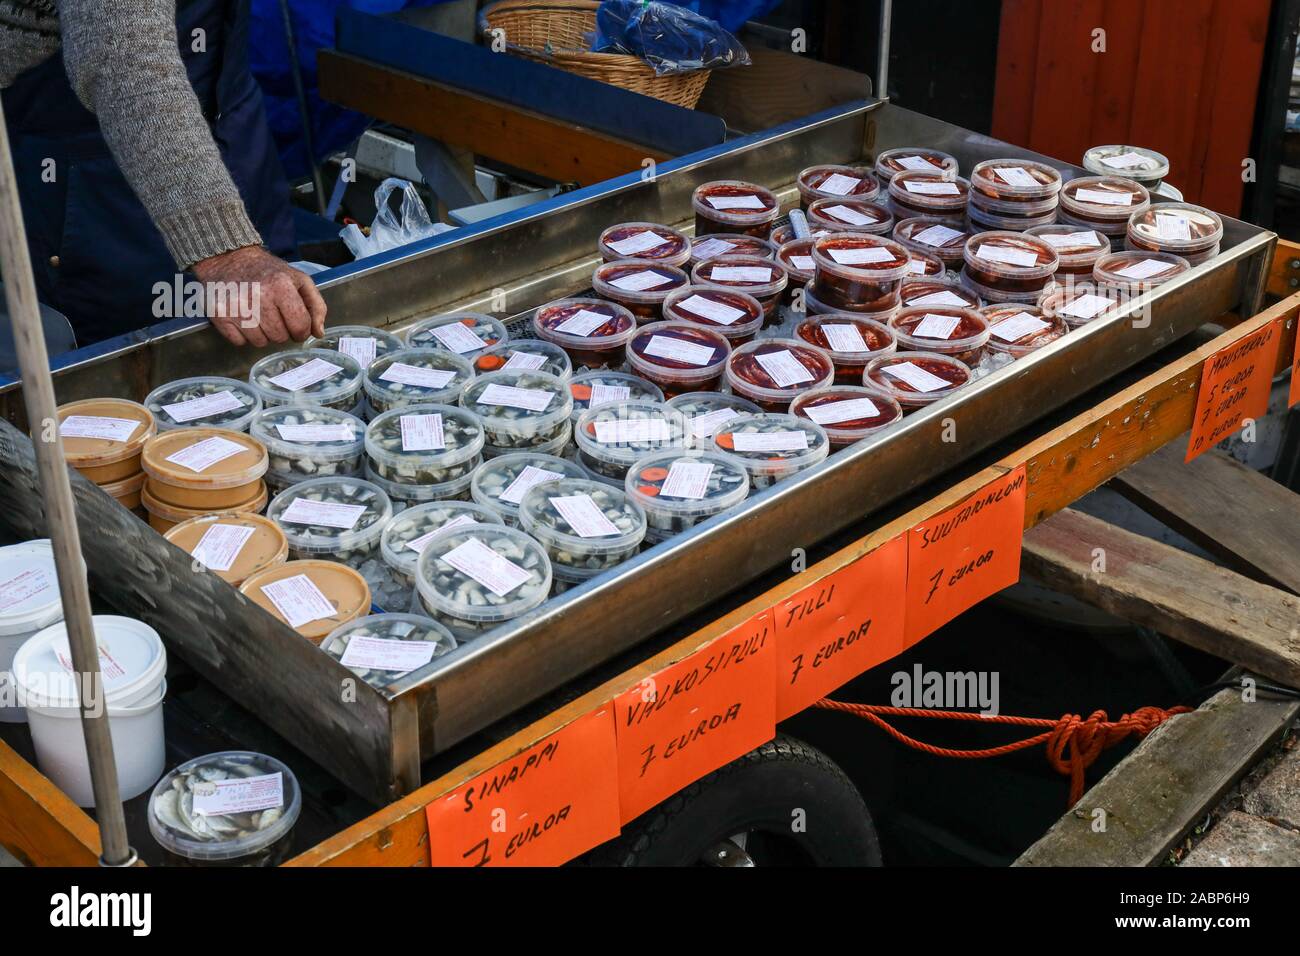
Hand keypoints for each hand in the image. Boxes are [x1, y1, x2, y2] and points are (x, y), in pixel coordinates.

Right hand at [192, 245, 326, 346]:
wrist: (228, 258)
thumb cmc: (267, 271)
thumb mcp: (298, 279)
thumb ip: (315, 305)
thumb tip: (318, 332)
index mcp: (281, 285)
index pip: (300, 326)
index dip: (301, 331)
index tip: (296, 325)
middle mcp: (258, 296)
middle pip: (280, 337)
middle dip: (281, 331)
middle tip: (274, 315)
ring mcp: (237, 307)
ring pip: (260, 342)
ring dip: (262, 333)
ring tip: (258, 314)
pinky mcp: (220, 314)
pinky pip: (239, 342)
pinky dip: (243, 334)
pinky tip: (243, 317)